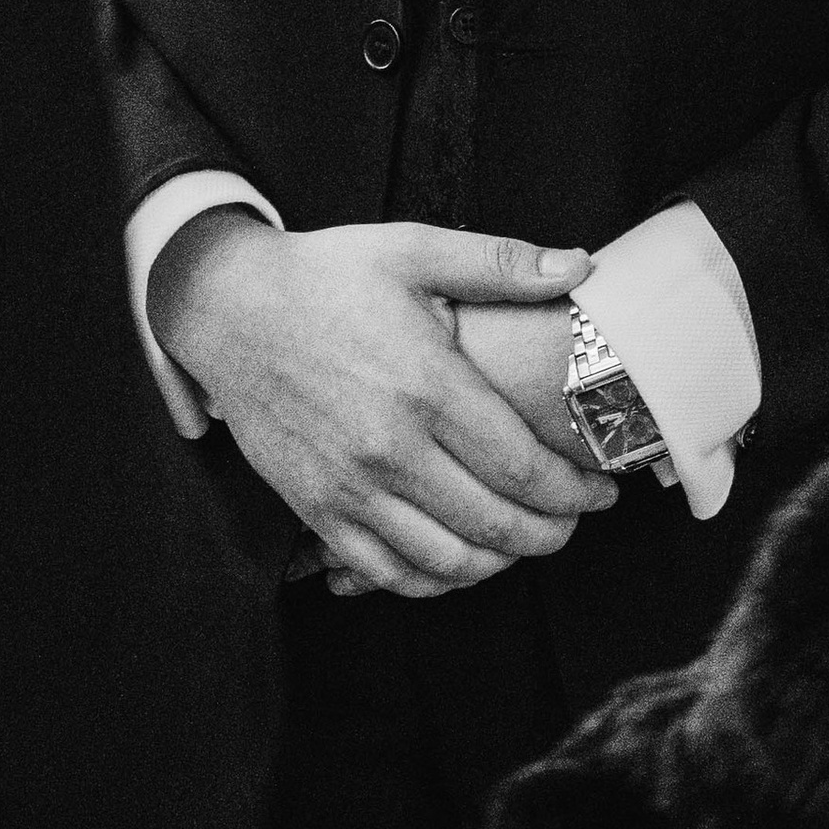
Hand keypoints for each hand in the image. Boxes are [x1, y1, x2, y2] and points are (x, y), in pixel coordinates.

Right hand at [148, 216, 617, 597]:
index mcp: (427, 385)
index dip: (575, 492)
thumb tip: (581, 265)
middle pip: (495, 524)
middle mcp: (390, 447)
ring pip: (447, 560)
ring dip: (501, 562)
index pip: (524, 469)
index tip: (602, 490)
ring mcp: (349, 486)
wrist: (226, 308)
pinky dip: (435, 579)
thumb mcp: (414, 249)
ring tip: (526, 539)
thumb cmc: (326, 275)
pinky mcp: (316, 508)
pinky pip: (387, 571)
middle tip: (575, 521)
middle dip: (552, 533)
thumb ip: (501, 263)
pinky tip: (461, 559)